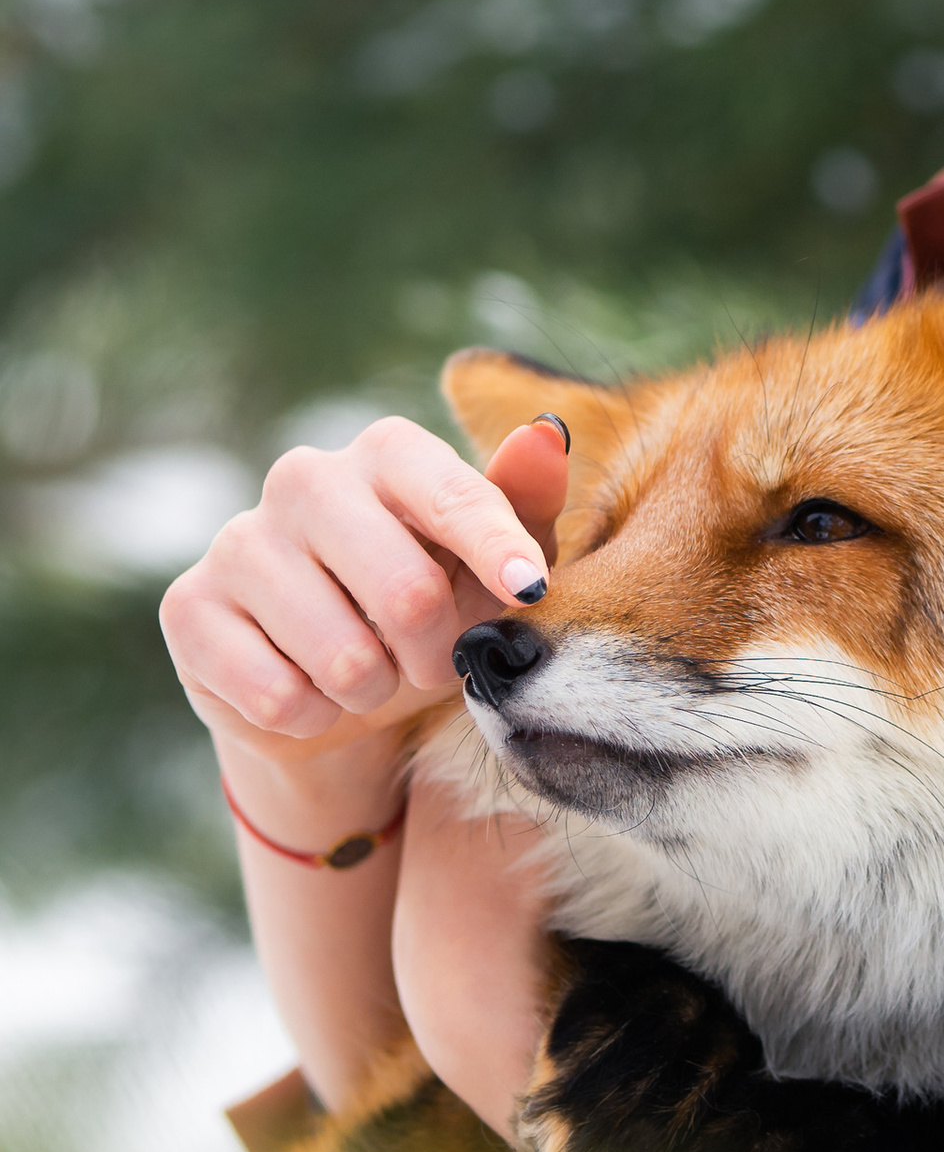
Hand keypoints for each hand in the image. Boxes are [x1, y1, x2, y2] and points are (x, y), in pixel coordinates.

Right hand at [161, 416, 568, 769]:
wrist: (336, 689)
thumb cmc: (433, 608)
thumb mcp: (496, 565)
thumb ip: (524, 505)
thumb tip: (545, 435)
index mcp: (388, 453)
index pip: (453, 497)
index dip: (499, 551)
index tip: (530, 591)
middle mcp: (305, 479)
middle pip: (406, 592)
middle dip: (438, 654)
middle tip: (434, 663)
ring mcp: (239, 540)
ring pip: (345, 658)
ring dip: (376, 691)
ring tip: (370, 674)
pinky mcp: (189, 607)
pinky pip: (279, 696)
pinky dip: (315, 716)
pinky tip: (309, 690)